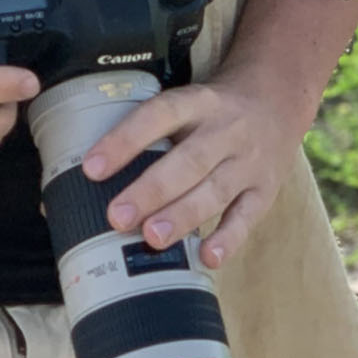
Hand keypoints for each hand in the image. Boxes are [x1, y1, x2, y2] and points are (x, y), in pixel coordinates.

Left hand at [76, 71, 316, 271]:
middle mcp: (226, 129)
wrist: (276, 100)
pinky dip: (229, 239)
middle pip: (190, 159)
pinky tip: (207, 257)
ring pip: (215, 190)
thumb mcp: (184, 104)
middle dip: (152, 190)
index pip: (159, 115)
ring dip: (183, 215)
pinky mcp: (265, 190)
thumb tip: (80, 179)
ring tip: (152, 238)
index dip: (125, 140)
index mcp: (198, 102)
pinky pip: (247, 216)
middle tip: (118, 216)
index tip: (92, 169)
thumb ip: (145, 134)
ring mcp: (248, 161)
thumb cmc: (211, 111)